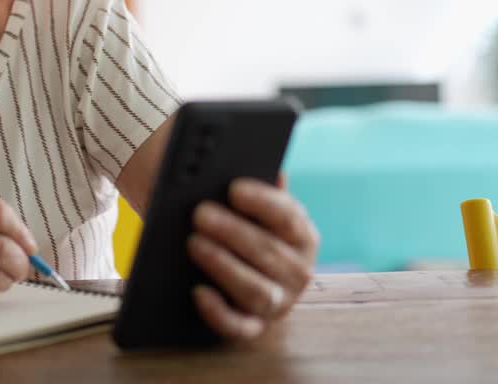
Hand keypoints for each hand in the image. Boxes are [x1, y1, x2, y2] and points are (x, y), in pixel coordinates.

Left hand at [187, 175, 318, 339]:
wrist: (241, 275)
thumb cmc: (247, 231)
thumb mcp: (256, 210)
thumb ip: (261, 192)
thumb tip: (273, 170)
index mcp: (303, 237)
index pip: (289, 218)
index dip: (262, 202)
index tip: (234, 188)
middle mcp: (298, 273)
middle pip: (268, 252)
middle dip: (233, 232)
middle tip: (200, 214)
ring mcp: (278, 303)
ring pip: (256, 289)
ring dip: (224, 266)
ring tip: (194, 243)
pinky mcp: (253, 327)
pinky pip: (238, 326)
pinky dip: (218, 312)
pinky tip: (198, 292)